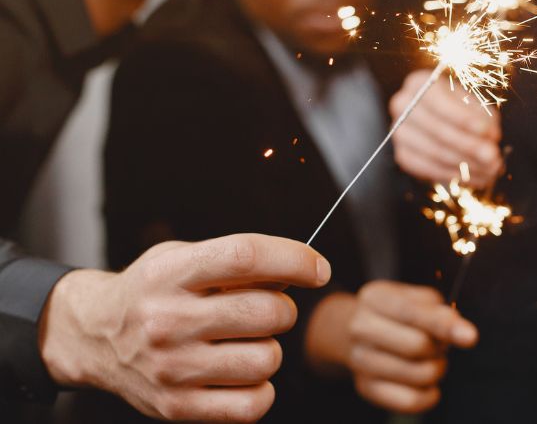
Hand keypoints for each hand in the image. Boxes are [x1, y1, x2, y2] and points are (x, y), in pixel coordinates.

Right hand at [39, 234, 331, 421]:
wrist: (92, 338)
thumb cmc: (153, 292)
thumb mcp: (181, 258)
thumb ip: (236, 261)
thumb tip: (300, 270)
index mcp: (170, 273)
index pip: (246, 257)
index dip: (294, 259)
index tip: (317, 268)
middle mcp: (167, 320)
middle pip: (267, 311)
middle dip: (284, 309)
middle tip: (268, 310)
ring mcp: (171, 368)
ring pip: (267, 358)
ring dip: (270, 349)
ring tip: (245, 343)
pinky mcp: (176, 407)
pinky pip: (251, 404)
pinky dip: (261, 390)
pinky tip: (244, 375)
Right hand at [340, 281, 476, 412]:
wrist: (361, 331)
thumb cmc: (399, 313)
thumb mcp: (417, 298)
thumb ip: (438, 311)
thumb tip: (458, 331)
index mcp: (375, 297)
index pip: (411, 313)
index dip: (443, 325)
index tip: (470, 337)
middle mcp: (360, 328)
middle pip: (417, 346)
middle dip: (439, 347)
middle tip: (439, 345)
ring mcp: (359, 359)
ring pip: (417, 375)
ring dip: (436, 370)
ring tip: (431, 360)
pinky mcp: (365, 387)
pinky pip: (409, 401)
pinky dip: (429, 396)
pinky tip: (429, 385)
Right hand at [390, 69, 501, 187]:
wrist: (441, 122)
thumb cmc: (461, 108)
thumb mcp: (475, 106)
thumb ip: (483, 118)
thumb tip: (489, 138)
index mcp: (420, 83)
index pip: (438, 101)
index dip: (462, 117)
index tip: (486, 131)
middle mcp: (403, 104)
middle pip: (435, 128)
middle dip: (468, 145)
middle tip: (492, 157)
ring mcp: (399, 130)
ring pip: (433, 151)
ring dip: (466, 164)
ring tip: (490, 170)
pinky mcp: (403, 155)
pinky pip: (428, 168)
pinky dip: (454, 174)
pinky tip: (475, 177)